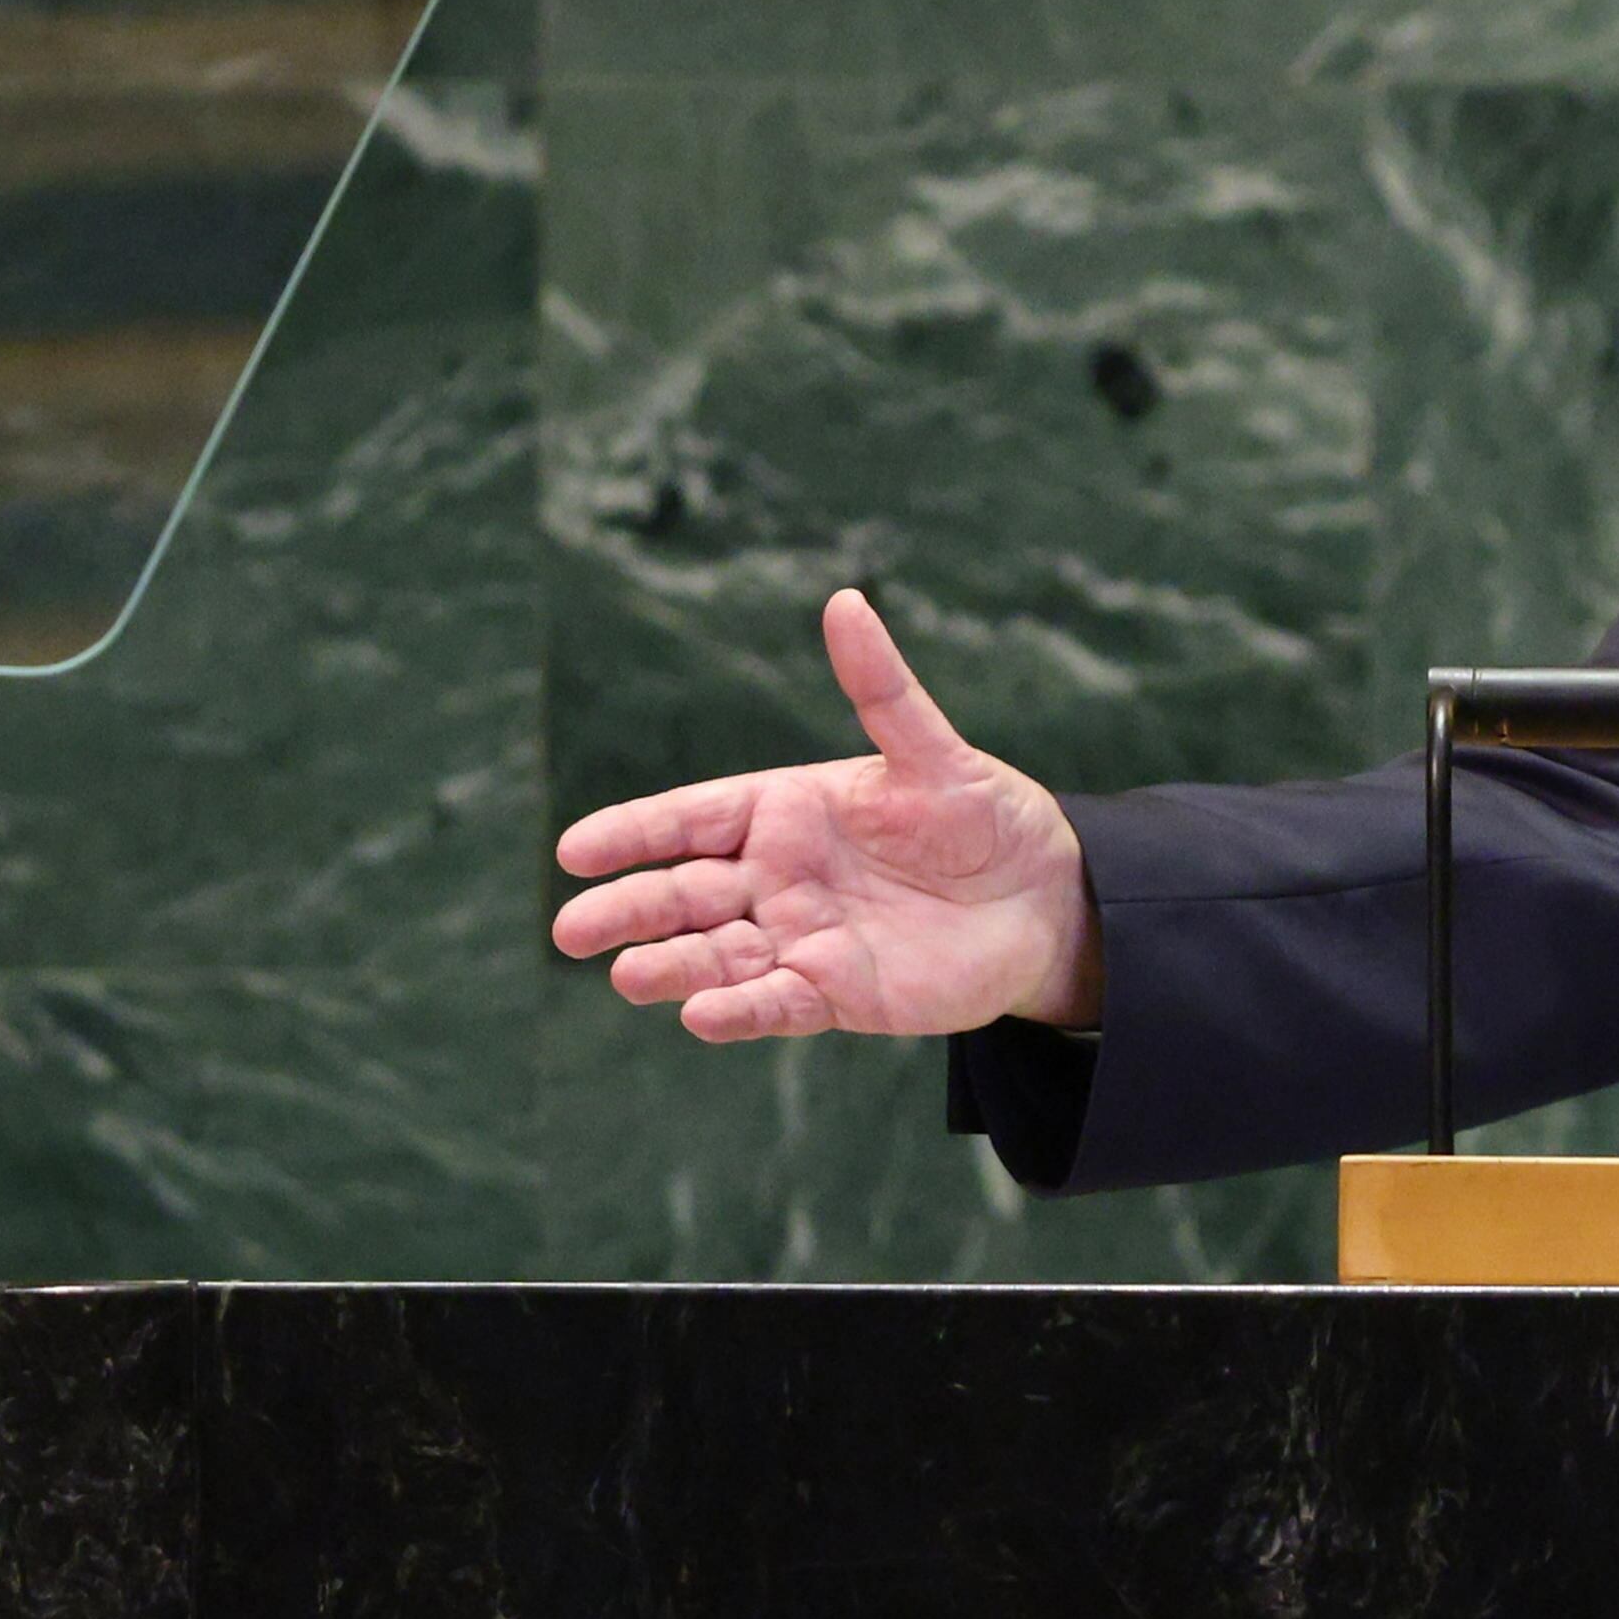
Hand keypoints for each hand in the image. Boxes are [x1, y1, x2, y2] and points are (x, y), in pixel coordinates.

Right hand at [550, 589, 1100, 1040]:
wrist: (1046, 899)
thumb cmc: (986, 817)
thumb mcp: (935, 753)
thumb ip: (882, 689)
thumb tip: (846, 601)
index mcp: (782, 811)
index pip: (689, 819)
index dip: (632, 834)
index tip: (574, 850)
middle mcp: (775, 877)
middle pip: (682, 893)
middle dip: (628, 909)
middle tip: (571, 929)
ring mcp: (799, 937)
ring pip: (715, 955)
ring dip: (670, 967)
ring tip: (627, 977)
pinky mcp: (834, 992)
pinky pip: (775, 1003)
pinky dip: (739, 1011)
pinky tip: (701, 1017)